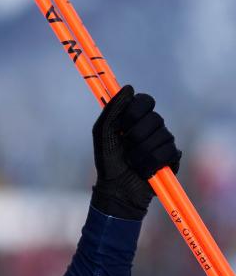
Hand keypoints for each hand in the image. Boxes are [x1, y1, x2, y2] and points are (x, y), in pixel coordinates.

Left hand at [91, 85, 180, 220]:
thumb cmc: (108, 160)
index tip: (123, 123)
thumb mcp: (102, 133)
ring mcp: (164, 141)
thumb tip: (128, 87)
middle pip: (155, 118)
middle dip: (134, 135)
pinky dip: (149, 164)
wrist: (116, 188)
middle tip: (125, 146)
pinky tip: (143, 170)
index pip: (145, 100)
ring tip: (132, 162)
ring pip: (161, 136)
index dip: (135, 110)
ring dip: (139, 153)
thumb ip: (112, 109)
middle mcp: (152, 127)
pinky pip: (167, 153)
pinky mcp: (173, 158)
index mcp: (136, 118)